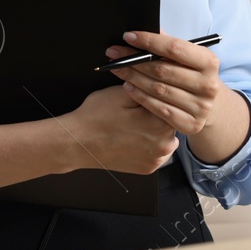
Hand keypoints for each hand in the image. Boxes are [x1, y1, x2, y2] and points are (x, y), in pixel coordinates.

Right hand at [63, 85, 178, 174]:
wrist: (78, 143)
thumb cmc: (96, 118)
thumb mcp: (122, 93)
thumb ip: (147, 87)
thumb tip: (162, 81)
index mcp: (160, 124)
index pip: (173, 103)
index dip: (161, 96)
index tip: (151, 94)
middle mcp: (164, 145)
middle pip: (171, 121)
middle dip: (158, 113)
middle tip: (138, 110)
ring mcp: (156, 159)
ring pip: (165, 136)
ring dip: (156, 129)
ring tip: (134, 124)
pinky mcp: (148, 168)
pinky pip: (157, 151)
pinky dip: (149, 144)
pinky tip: (133, 137)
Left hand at [105, 30, 224, 137]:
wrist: (210, 106)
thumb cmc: (193, 75)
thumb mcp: (188, 58)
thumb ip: (169, 44)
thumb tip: (147, 29)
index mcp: (209, 62)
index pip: (175, 48)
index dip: (149, 41)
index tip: (128, 36)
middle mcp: (208, 85)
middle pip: (163, 70)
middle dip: (134, 60)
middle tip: (115, 54)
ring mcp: (200, 107)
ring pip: (158, 89)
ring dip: (133, 77)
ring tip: (118, 69)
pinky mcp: (191, 124)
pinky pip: (159, 109)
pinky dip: (140, 96)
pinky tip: (128, 87)